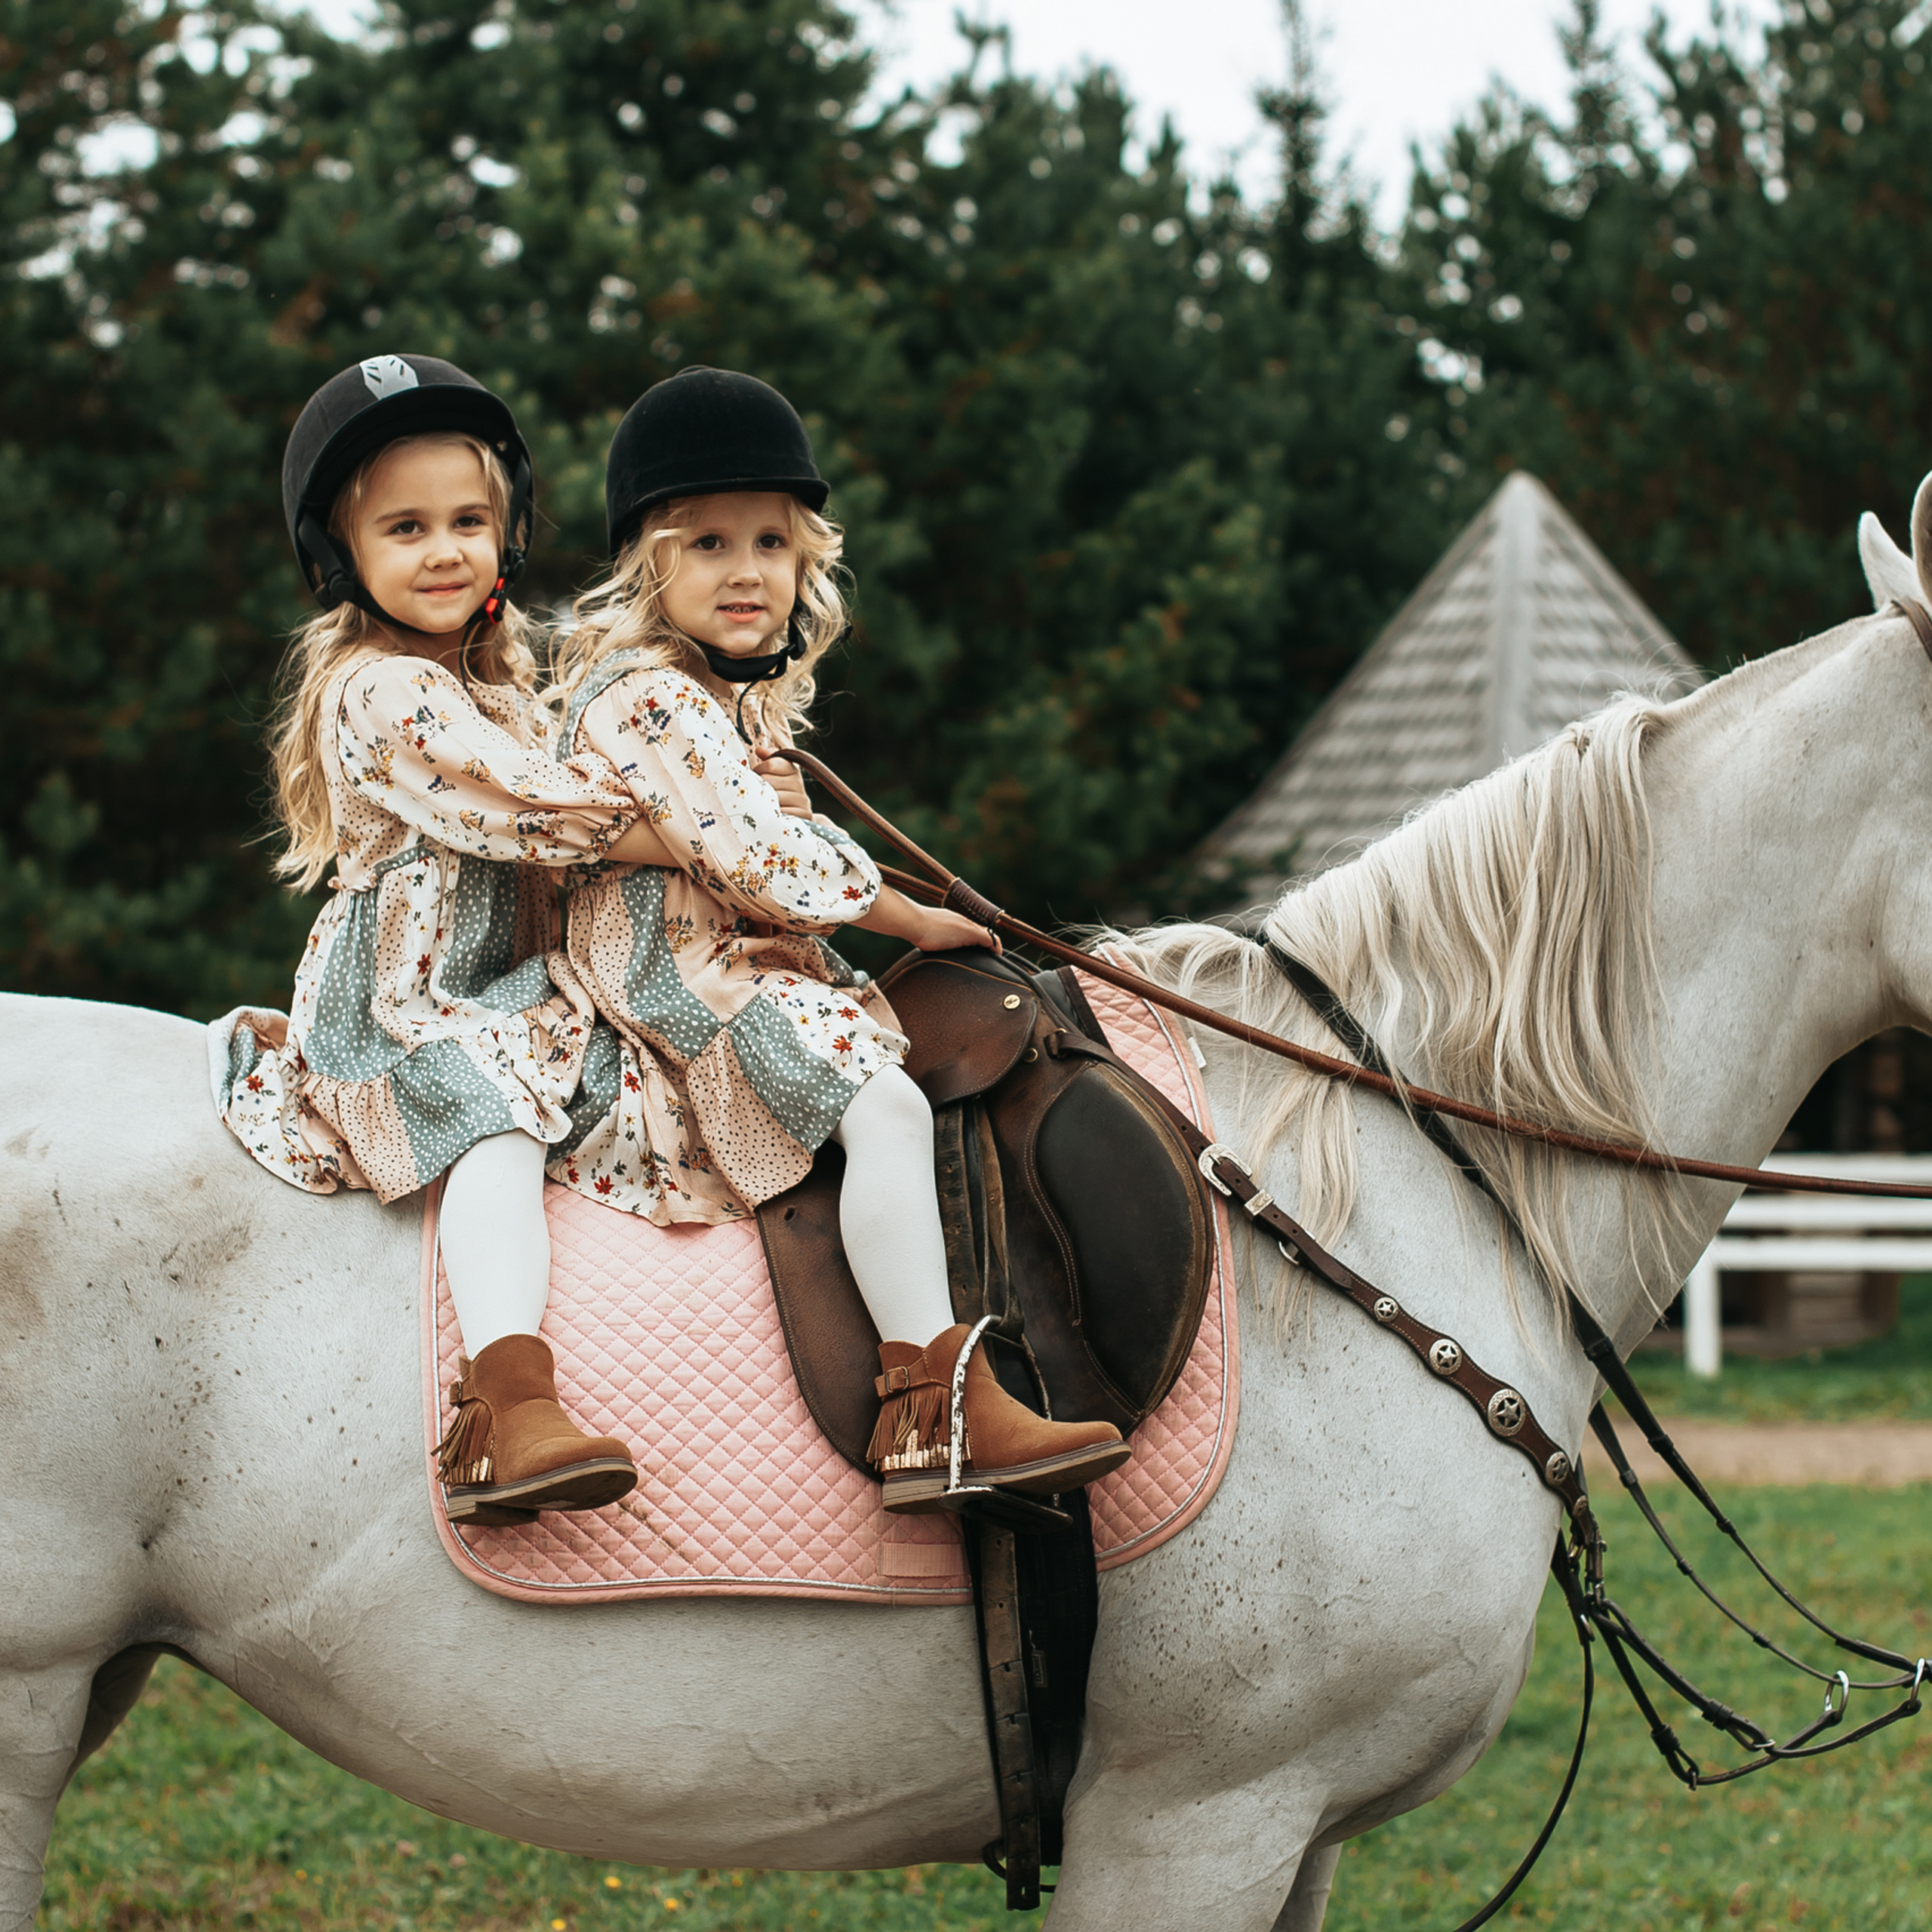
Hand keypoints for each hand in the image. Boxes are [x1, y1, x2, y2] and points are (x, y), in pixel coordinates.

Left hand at [753, 741, 812, 817]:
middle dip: (760, 788)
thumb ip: (768, 760)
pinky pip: (782, 813)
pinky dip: (774, 815)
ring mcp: (802, 800)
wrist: (796, 817)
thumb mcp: (774, 775)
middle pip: (768, 781)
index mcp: (791, 770)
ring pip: (773, 797)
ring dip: (764, 802)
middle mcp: (799, 783)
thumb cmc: (779, 794)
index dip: (759, 770)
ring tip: (765, 805)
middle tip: (760, 794)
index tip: (759, 776)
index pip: (770, 764)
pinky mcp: (803, 816)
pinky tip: (772, 815)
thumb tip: (759, 750)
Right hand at [854, 884, 1001, 951]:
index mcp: (954, 921)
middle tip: (994, 955)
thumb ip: (928, 936)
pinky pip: (990, 940)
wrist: (912, 921)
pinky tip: (996, 956)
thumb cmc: (913, 927)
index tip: (985, 950)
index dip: (982, 940)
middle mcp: (963, 921)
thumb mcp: (924, 933)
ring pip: (988, 936)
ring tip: (996, 957)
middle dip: (991, 945)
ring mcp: (966, 926)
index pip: (974, 930)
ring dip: (993, 947)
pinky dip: (995, 948)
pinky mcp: (968, 931)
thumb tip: (921, 942)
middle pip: (984, 932)